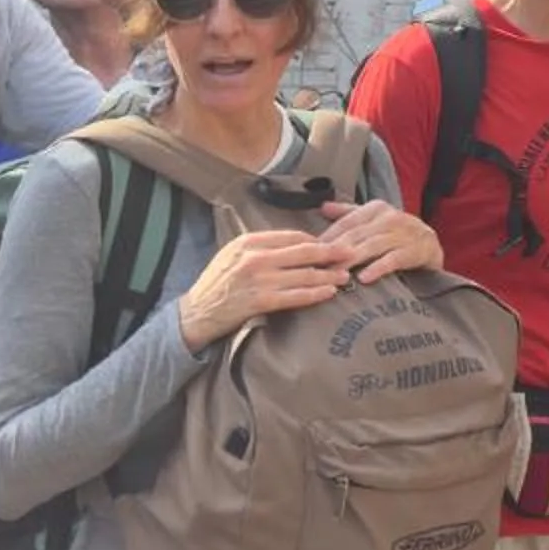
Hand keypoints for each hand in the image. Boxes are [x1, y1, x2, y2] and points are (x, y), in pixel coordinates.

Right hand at [177, 229, 352, 351]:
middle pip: (304, 252)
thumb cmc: (218, 283)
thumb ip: (262, 247)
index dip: (316, 241)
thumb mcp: (234, 254)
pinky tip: (329, 292)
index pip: (293, 236)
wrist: (196, 313)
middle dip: (332, 253)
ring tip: (345, 276)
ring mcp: (258, 280)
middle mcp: (255, 257)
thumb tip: (297, 244)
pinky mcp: (260, 301)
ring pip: (303, 275)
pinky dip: (315, 294)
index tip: (332, 245)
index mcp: (249, 241)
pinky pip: (295, 296)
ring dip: (328, 275)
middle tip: (352, 253)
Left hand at [318, 200, 444, 283]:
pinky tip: (363, 278)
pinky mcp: (415, 250)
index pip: (346, 223)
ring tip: (334, 274)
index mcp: (376, 208)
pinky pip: (393, 259)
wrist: (431, 246)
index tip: (309, 253)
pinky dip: (378, 268)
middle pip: (355, 235)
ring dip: (351, 260)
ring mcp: (404, 233)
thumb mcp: (374, 220)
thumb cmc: (396, 234)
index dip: (327, 237)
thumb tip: (322, 207)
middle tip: (316, 267)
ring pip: (371, 246)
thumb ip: (348, 214)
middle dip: (334, 251)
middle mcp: (390, 217)